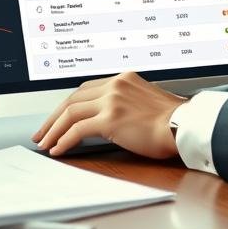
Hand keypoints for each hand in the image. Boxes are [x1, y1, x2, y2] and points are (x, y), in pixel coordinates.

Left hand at [32, 71, 183, 158]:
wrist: (185, 126)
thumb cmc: (172, 121)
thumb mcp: (146, 101)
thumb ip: (126, 103)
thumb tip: (108, 120)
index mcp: (122, 79)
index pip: (85, 89)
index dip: (68, 105)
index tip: (59, 118)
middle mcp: (115, 85)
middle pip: (73, 98)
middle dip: (54, 117)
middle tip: (43, 132)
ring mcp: (112, 100)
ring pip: (71, 112)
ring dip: (54, 129)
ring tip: (45, 143)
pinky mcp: (110, 118)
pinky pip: (78, 129)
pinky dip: (64, 140)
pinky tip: (59, 149)